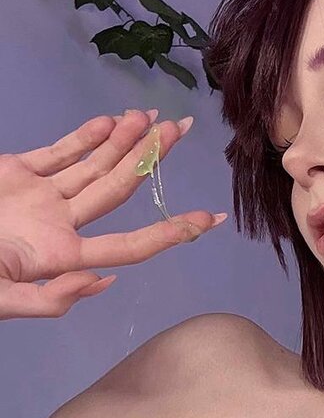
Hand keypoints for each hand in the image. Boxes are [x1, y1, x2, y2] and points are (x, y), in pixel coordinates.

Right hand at [0, 109, 224, 318]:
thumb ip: (50, 299)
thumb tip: (105, 280)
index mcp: (60, 257)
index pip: (130, 245)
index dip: (172, 232)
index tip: (209, 220)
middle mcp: (59, 226)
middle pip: (119, 191)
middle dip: (152, 160)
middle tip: (184, 130)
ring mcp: (40, 198)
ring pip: (93, 166)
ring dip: (124, 142)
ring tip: (156, 118)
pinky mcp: (15, 173)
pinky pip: (58, 153)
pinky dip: (84, 137)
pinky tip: (113, 123)